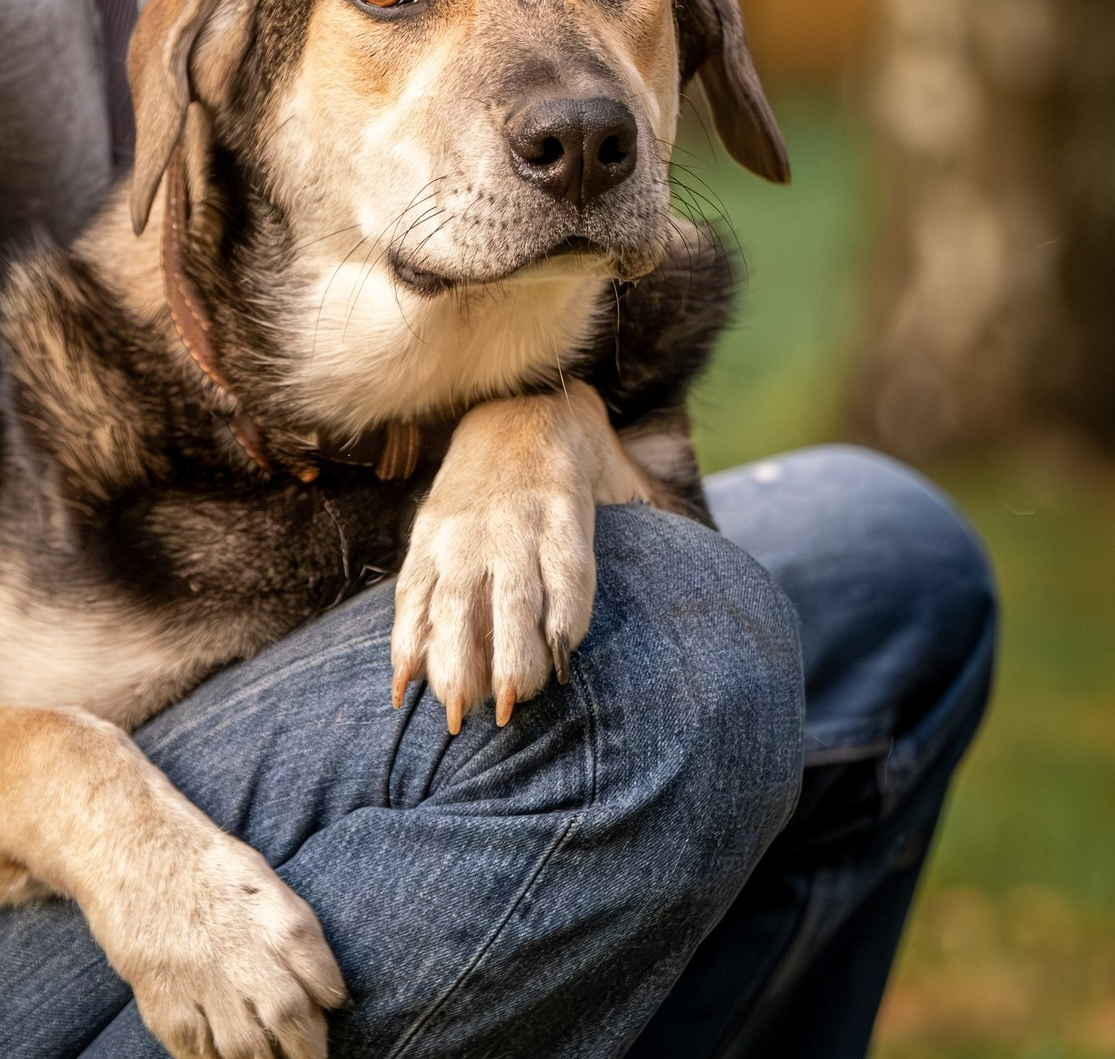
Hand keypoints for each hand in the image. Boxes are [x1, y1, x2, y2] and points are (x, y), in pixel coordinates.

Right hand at [391, 380, 652, 731]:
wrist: (512, 401)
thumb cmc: (579, 455)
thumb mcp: (620, 475)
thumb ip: (652, 519)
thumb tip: (708, 558)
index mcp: (562, 506)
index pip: (568, 569)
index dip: (565, 617)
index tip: (564, 663)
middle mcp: (510, 521)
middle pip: (512, 596)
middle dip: (509, 655)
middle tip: (513, 710)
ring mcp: (463, 531)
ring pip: (457, 602)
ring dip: (455, 660)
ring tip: (460, 712)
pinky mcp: (428, 537)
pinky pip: (414, 592)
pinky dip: (407, 640)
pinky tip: (407, 685)